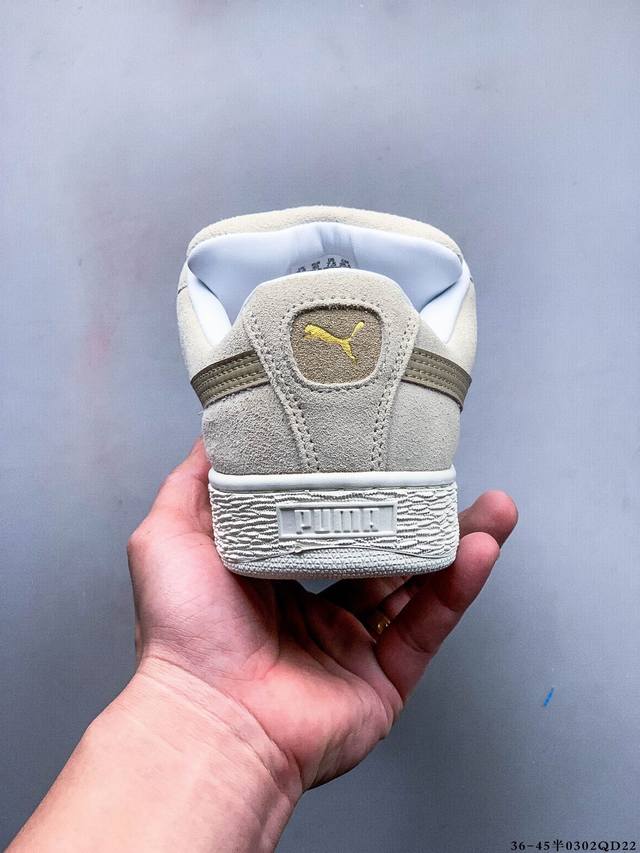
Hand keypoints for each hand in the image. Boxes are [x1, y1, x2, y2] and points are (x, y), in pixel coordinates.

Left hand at [127, 440, 516, 794]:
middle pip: (380, 551)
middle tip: (449, 474)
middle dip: (419, 513)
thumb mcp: (169, 537)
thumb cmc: (185, 632)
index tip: (382, 449)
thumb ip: (194, 486)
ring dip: (455, 544)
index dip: (355, 487)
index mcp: (271, 576)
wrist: (209, 719)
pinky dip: (457, 589)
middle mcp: (314, 610)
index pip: (325, 520)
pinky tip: (481, 550)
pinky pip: (427, 627)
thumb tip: (214, 436)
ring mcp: (352, 646)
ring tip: (493, 507)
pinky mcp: (383, 680)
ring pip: (415, 586)